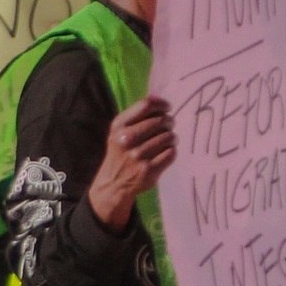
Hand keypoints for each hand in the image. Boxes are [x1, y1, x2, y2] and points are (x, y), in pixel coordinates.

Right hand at [88, 96, 177, 226]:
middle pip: (161, 121)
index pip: (146, 105)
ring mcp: (138, 156)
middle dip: (169, 122)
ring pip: (169, 136)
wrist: (113, 183)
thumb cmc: (121, 151)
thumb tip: (161, 102)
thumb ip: (137, 115)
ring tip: (167, 141)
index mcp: (119, 126)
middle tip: (169, 126)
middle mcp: (127, 139)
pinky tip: (165, 152)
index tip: (168, 108)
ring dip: (172, 138)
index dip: (161, 104)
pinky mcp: (149, 170)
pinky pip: (171, 153)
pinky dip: (171, 151)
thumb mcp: (120, 130)